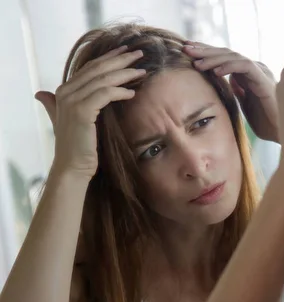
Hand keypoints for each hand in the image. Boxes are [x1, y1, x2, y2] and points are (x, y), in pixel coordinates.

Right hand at [35, 46, 145, 178]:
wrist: (73, 167)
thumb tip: (41, 94)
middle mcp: (65, 92)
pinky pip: (105, 94)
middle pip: (97, 69)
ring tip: (142, 72)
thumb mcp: (68, 120)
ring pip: (103, 80)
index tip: (126, 51)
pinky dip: (120, 91)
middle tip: (138, 53)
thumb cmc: (78, 146)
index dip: (108, 58)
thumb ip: (56, 105)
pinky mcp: (82, 111)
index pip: (89, 68)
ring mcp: (72, 101)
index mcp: (63, 91)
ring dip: (124, 73)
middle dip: (120, 59)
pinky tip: (132, 92)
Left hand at [183, 42, 278, 141]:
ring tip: (196, 61)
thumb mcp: (245, 106)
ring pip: (233, 56)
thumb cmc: (267, 124)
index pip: (225, 59)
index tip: (188, 53)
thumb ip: (237, 92)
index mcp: (249, 75)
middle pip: (226, 54)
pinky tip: (215, 72)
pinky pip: (244, 66)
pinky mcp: (263, 79)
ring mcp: (260, 72)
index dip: (206, 54)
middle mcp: (255, 69)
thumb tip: (226, 80)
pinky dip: (228, 66)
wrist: (283, 133)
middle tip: (186, 49)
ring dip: (213, 57)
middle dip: (205, 50)